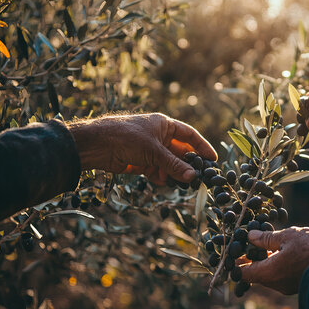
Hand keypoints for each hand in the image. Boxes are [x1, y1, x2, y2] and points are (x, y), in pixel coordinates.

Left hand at [68, 113, 216, 183]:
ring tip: (182, 183)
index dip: (202, 147)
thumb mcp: (154, 151)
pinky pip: (157, 171)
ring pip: (169, 163)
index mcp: (164, 125)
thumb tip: (193, 176)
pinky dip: (161, 176)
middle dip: (188, 164)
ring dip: (175, 173)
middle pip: (180, 152)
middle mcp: (159, 136)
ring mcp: (150, 150)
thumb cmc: (126, 137)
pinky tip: (163, 181)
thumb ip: (174, 165)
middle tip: (200, 177)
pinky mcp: (141, 162)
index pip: (190, 136)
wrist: (96, 145)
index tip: (213, 160)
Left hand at [239, 227, 308, 294]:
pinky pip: (281, 275)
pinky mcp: (297, 284)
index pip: (243, 273)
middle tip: (248, 244)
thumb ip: (267, 238)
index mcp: (268, 273)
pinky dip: (277, 264)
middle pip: (255, 274)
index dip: (235, 262)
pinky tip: (281, 251)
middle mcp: (275, 284)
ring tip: (265, 244)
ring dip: (265, 261)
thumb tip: (250, 236)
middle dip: (250, 259)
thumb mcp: (288, 236)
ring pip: (269, 274)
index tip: (233, 251)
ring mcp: (287, 286)